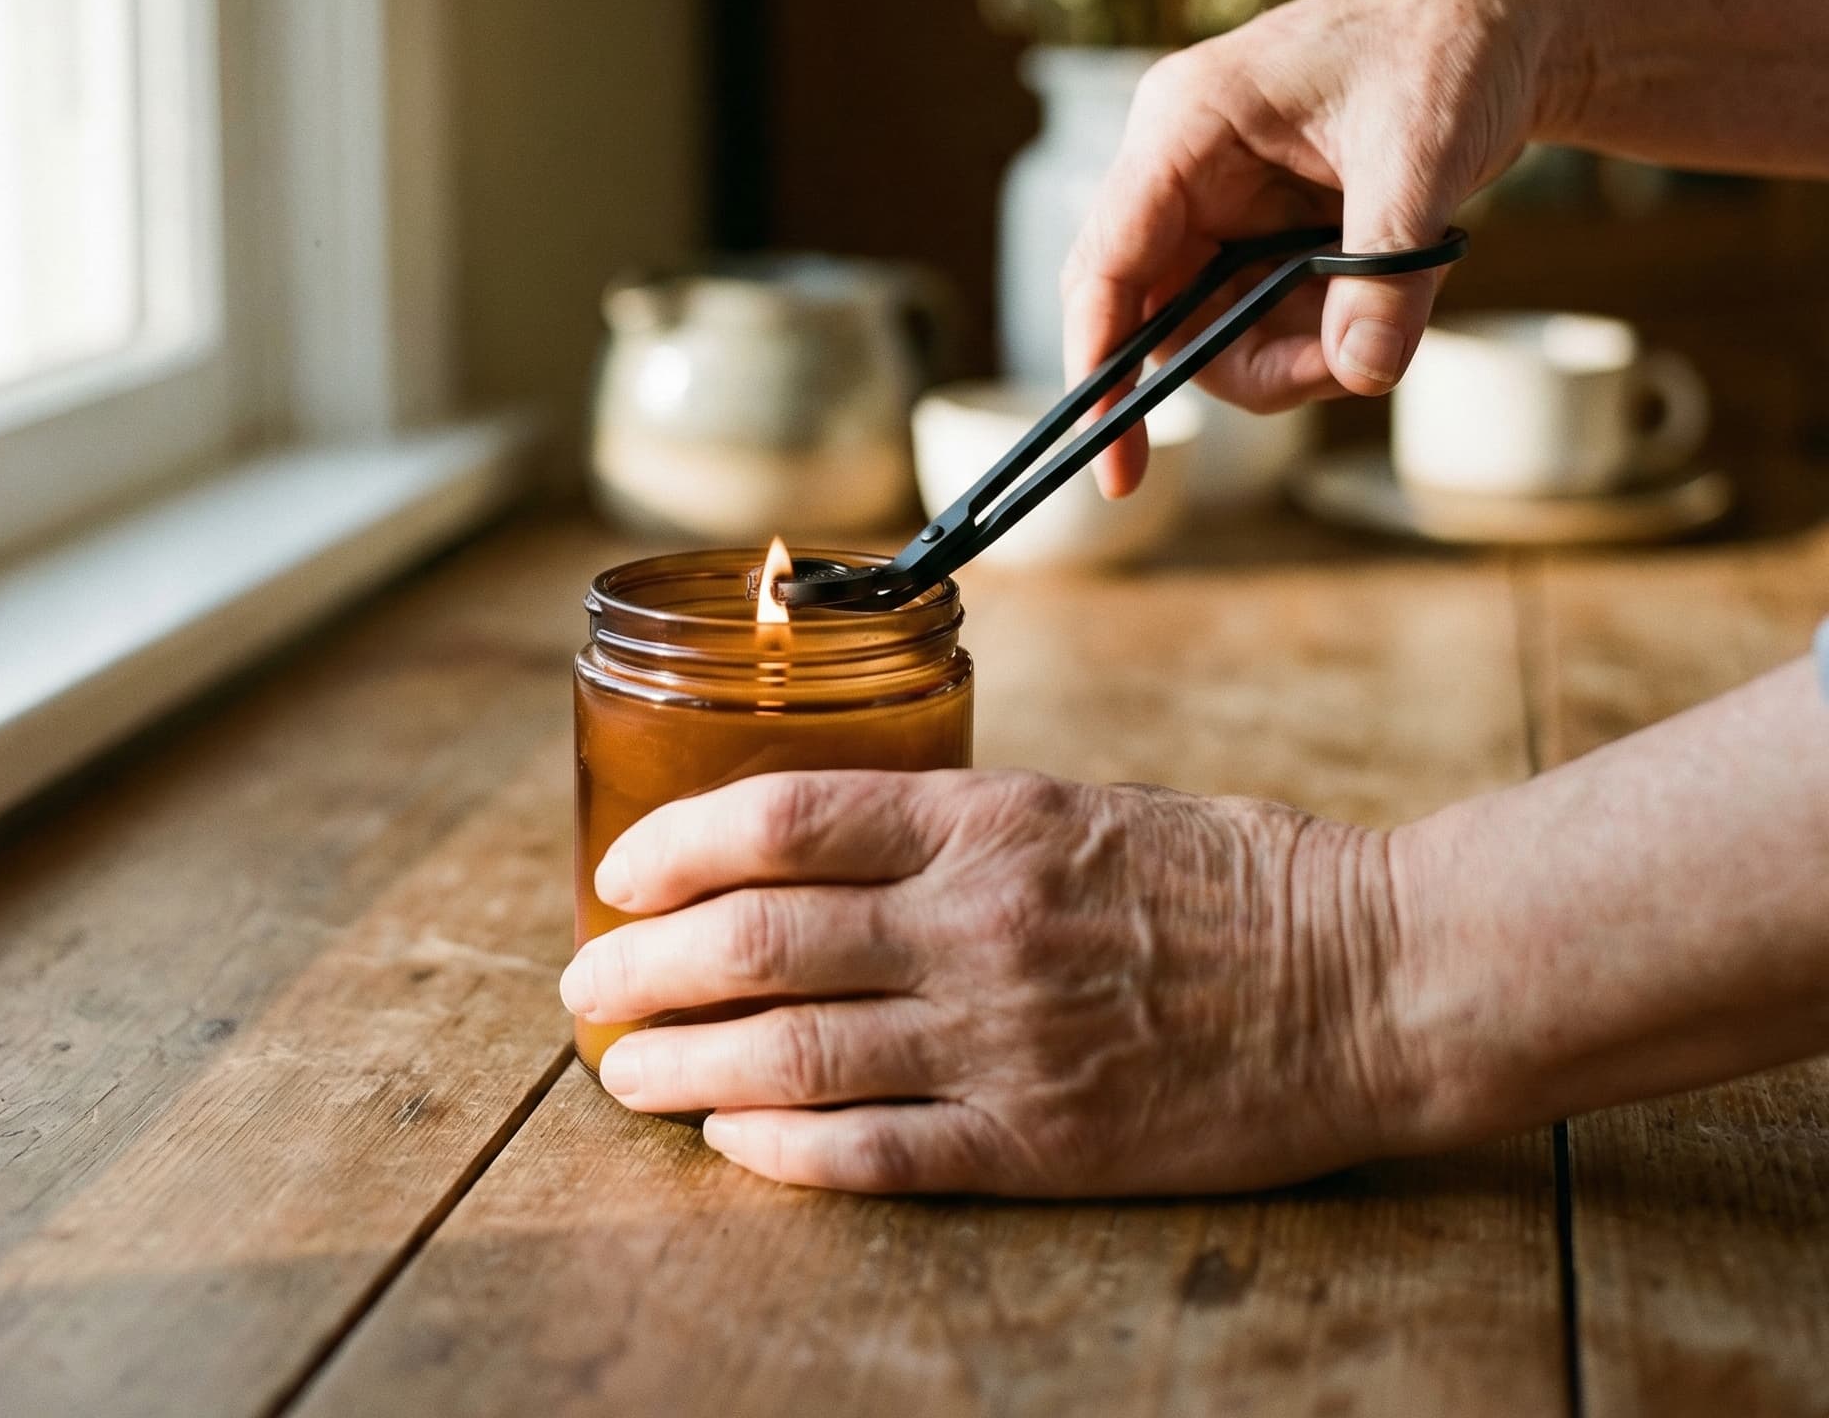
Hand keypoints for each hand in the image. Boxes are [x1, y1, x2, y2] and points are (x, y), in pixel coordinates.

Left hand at [558, 768, 1413, 1196]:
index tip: (620, 870)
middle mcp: (977, 921)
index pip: (786, 818)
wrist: (1371, 975)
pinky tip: (728, 1138)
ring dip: (682, 1063)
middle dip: (645, 963)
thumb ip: (953, 828)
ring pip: (793, 1051)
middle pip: (759, 938)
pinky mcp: (1043, 1139)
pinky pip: (877, 1151)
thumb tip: (820, 852)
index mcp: (988, 818)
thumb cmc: (1228, 874)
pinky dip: (782, 1148)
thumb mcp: (1082, 803)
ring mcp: (1006, 1036)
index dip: (677, 845)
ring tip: (620, 1072)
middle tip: (583, 983)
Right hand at [1061, 0, 1557, 495]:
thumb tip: (1363, 374)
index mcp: (1184, 123)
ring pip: (1206, 324)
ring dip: (1284, 354)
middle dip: (1231, 363)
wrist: (1501, 14)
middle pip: (1153, 310)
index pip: (1108, 262)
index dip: (1099, 361)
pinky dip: (1312, 334)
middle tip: (1331, 378)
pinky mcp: (1256, 226)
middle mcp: (1180, 166)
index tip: (1110, 456)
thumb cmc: (1447, 46)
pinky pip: (1255, 313)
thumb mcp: (1423, 154)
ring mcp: (1215, 199)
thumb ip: (1387, 270)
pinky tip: (1380, 298)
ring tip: (1379, 328)